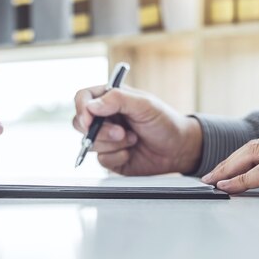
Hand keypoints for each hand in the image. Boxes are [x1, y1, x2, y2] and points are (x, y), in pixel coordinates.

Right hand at [73, 85, 202, 174]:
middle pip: (80, 123)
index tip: (89, 121)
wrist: (178, 149)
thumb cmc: (165, 122)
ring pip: (89, 143)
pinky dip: (117, 157)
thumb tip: (92, 105)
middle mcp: (105, 118)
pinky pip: (101, 159)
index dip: (82, 109)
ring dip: (113, 144)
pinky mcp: (110, 157)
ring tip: (133, 139)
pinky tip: (131, 153)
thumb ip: (118, 99)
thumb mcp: (145, 105)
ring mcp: (106, 138)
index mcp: (110, 99)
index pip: (83, 98)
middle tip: (121, 133)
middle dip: (100, 131)